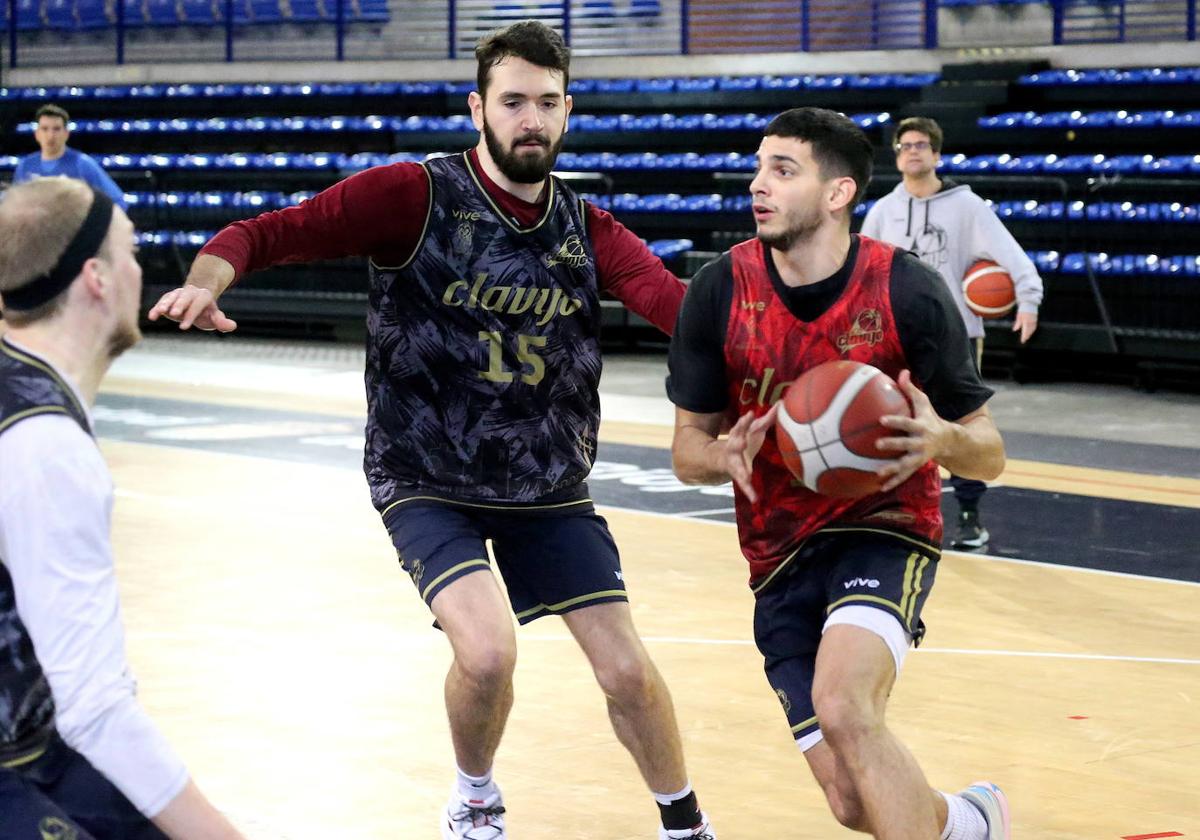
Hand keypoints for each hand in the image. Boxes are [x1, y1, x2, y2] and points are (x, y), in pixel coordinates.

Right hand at [147, 284, 237, 331]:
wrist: (195, 302)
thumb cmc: (206, 313)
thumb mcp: (214, 318)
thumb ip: (222, 322)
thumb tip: (232, 326)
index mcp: (204, 296)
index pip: (198, 305)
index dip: (191, 315)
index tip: (184, 328)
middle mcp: (190, 292)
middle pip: (184, 298)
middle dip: (179, 305)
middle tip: (174, 314)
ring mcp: (178, 294)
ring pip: (171, 297)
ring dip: (165, 304)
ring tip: (159, 312)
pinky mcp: (168, 298)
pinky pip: (162, 302)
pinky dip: (157, 308)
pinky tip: (152, 316)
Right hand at [722, 403, 778, 502]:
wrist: (722, 458)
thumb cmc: (745, 440)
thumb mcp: (754, 430)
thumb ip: (767, 418)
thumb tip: (781, 403)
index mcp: (738, 435)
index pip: (740, 426)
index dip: (745, 421)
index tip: (750, 414)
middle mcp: (733, 448)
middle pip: (734, 444)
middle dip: (737, 442)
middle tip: (742, 442)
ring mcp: (734, 463)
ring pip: (736, 466)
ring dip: (741, 471)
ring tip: (746, 477)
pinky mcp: (739, 476)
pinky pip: (743, 484)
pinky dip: (749, 492)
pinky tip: (754, 499)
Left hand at [875, 370, 949, 491]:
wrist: (949, 441)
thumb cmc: (930, 419)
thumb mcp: (924, 404)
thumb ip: (911, 390)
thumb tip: (902, 371)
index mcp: (921, 427)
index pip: (907, 422)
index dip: (895, 421)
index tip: (881, 419)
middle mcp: (921, 443)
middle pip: (906, 444)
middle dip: (893, 445)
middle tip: (877, 445)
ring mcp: (919, 456)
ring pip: (905, 464)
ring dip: (893, 469)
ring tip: (879, 473)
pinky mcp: (916, 466)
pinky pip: (904, 476)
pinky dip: (894, 482)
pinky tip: (880, 487)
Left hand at [1013, 311, 1037, 342]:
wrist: (1029, 304)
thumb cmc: (1023, 310)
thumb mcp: (1019, 316)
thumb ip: (1017, 324)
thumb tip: (1015, 330)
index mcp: (1026, 321)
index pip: (1025, 331)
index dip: (1024, 337)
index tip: (1022, 341)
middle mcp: (1031, 322)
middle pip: (1029, 331)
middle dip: (1027, 336)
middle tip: (1024, 340)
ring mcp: (1034, 321)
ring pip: (1032, 330)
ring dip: (1030, 334)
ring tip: (1027, 337)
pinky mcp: (1036, 320)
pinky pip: (1035, 327)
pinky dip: (1032, 330)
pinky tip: (1031, 332)